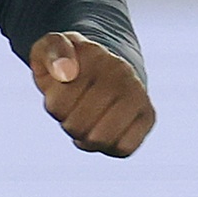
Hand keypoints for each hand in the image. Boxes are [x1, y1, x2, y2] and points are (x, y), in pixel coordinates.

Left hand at [30, 32, 153, 156]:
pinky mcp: (149, 115)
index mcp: (94, 56)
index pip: (58, 105)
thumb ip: (51, 51)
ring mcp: (138, 93)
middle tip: (75, 109)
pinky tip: (104, 131)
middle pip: (77, 126)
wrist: (103, 67)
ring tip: (87, 121)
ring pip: (99, 139)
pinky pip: (123, 148)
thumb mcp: (49, 48)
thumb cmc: (68, 63)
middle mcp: (121, 72)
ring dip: (86, 137)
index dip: (53, 106)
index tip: (61, 92)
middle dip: (69, 123)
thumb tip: (66, 72)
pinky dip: (108, 147)